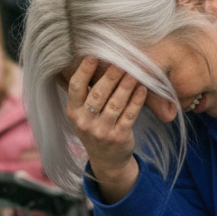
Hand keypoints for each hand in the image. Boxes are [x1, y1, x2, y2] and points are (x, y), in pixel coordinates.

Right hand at [66, 56, 146, 202]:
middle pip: (98, 94)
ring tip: (135, 71)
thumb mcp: (83, 114)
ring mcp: (102, 131)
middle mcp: (85, 122)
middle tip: (121, 61)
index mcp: (73, 112)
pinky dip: (137, 100)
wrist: (106, 160)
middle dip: (110, 76)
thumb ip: (86, 93)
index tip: (93, 55)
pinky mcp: (119, 137)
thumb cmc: (94, 128)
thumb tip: (94, 60)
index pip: (75, 88)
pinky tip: (143, 89)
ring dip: (126, 85)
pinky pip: (130, 114)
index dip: (84, 71)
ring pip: (115, 103)